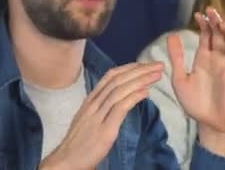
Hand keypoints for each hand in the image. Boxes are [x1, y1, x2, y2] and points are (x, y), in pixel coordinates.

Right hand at [40, 62, 163, 169]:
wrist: (66, 161)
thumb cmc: (78, 143)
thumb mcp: (88, 120)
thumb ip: (101, 108)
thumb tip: (118, 100)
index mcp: (90, 101)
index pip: (110, 77)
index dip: (129, 68)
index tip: (144, 64)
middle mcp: (93, 104)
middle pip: (118, 80)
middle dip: (140, 70)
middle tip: (158, 65)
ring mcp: (98, 116)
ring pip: (120, 91)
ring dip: (141, 80)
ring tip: (157, 75)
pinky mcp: (105, 130)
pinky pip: (120, 109)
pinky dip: (134, 97)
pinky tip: (146, 92)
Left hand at [168, 7, 224, 156]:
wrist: (206, 122)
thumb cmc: (192, 102)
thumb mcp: (180, 78)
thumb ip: (177, 58)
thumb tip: (171, 35)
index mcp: (203, 59)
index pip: (206, 37)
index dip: (204, 25)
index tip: (199, 14)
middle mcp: (217, 60)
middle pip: (220, 37)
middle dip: (217, 23)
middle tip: (212, 11)